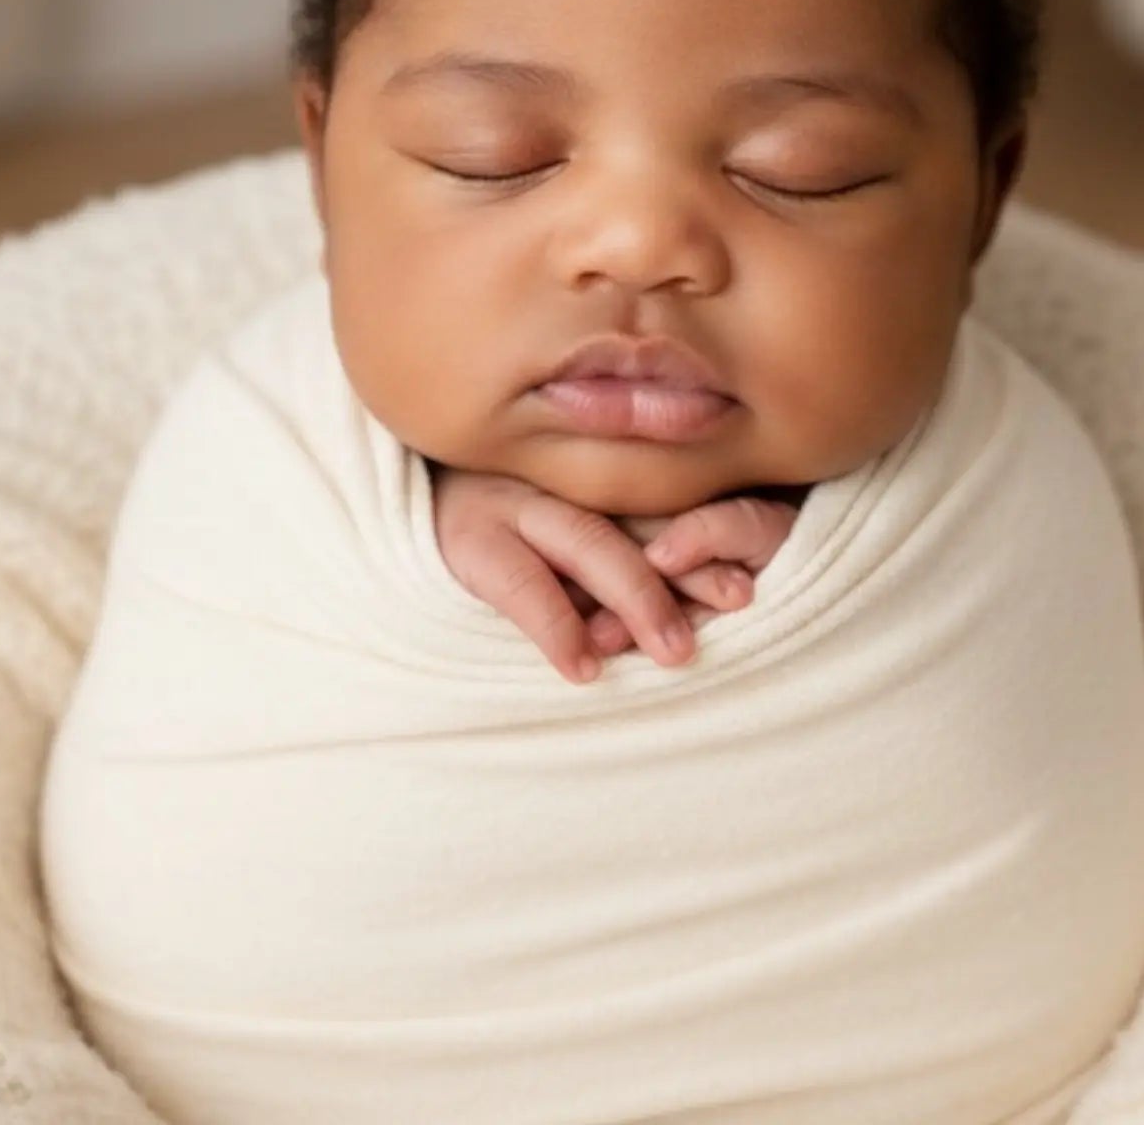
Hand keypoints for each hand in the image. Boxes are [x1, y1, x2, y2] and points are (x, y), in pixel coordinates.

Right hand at [430, 468, 797, 684]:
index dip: (709, 540)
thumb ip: (618, 545)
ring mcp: (511, 505)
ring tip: (677, 650)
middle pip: (636, 519)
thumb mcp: (559, 529)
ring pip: (589, 541)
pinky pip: (519, 584)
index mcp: (586, 477)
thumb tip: (700, 607)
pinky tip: (583, 666)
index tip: (750, 584)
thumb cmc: (494, 532)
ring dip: (638, 593)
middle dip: (691, 565)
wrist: (393, 511)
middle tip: (738, 602)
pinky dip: (555, 625)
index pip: (659, 506)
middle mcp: (556, 482)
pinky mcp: (468, 543)